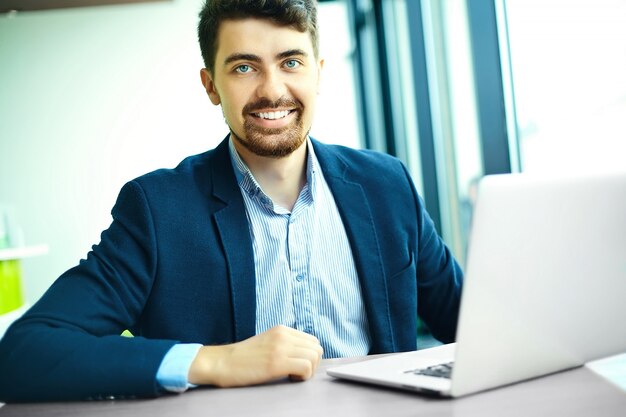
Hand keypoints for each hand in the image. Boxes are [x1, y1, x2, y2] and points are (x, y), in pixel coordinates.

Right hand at [187, 325, 323, 386]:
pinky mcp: (276, 362)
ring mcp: (280, 348)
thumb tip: (304, 354)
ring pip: (314, 357)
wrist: (222, 362)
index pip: (312, 341)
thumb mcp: (267, 342)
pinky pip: (306, 368)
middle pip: (316, 348)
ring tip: (292, 375)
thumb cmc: (243, 358)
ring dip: (308, 371)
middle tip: (297, 373)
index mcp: (282, 330)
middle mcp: (283, 335)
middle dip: (312, 364)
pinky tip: (289, 378)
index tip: (298, 365)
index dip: (310, 356)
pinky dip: (302, 377)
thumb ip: (284, 343)